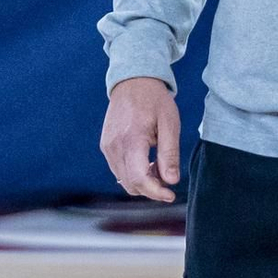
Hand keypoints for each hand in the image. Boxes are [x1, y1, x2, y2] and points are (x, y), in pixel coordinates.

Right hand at [101, 77, 181, 203]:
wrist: (133, 82)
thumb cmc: (154, 100)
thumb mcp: (169, 124)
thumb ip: (169, 154)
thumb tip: (171, 181)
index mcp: (131, 139)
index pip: (139, 179)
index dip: (156, 192)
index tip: (171, 195)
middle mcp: (114, 146)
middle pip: (131, 184)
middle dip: (151, 188)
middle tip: (167, 175)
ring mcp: (107, 147)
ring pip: (124, 180)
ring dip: (142, 181)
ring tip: (157, 164)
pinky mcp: (106, 146)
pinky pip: (118, 170)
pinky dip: (133, 173)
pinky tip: (146, 160)